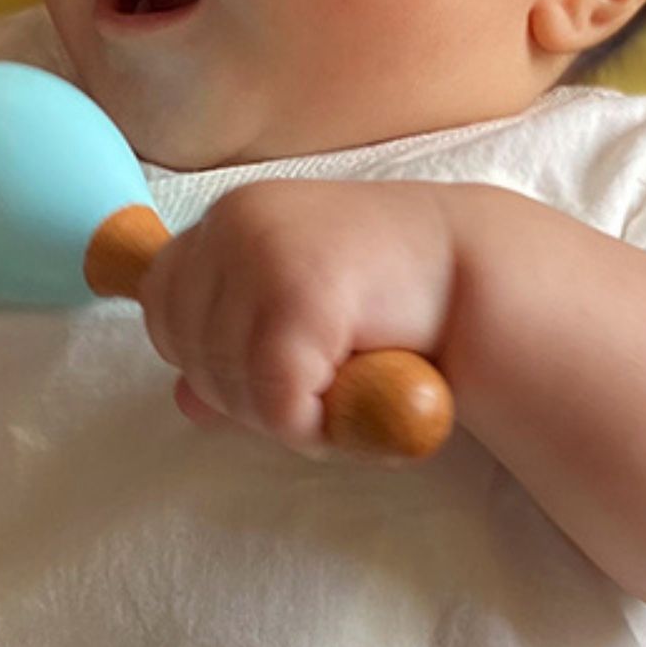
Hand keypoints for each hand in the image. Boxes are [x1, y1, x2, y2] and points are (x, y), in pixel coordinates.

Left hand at [136, 179, 460, 456]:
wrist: (485, 274)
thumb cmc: (393, 297)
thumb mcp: (300, 315)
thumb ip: (237, 350)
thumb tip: (183, 402)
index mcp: (228, 218)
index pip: (160, 306)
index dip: (209, 352)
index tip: (279, 354)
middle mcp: (235, 224)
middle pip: (185, 354)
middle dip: (246, 393)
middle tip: (324, 379)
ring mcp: (264, 255)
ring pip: (228, 389)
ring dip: (290, 415)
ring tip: (350, 380)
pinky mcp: (300, 299)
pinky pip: (277, 407)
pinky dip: (320, 428)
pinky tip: (366, 392)